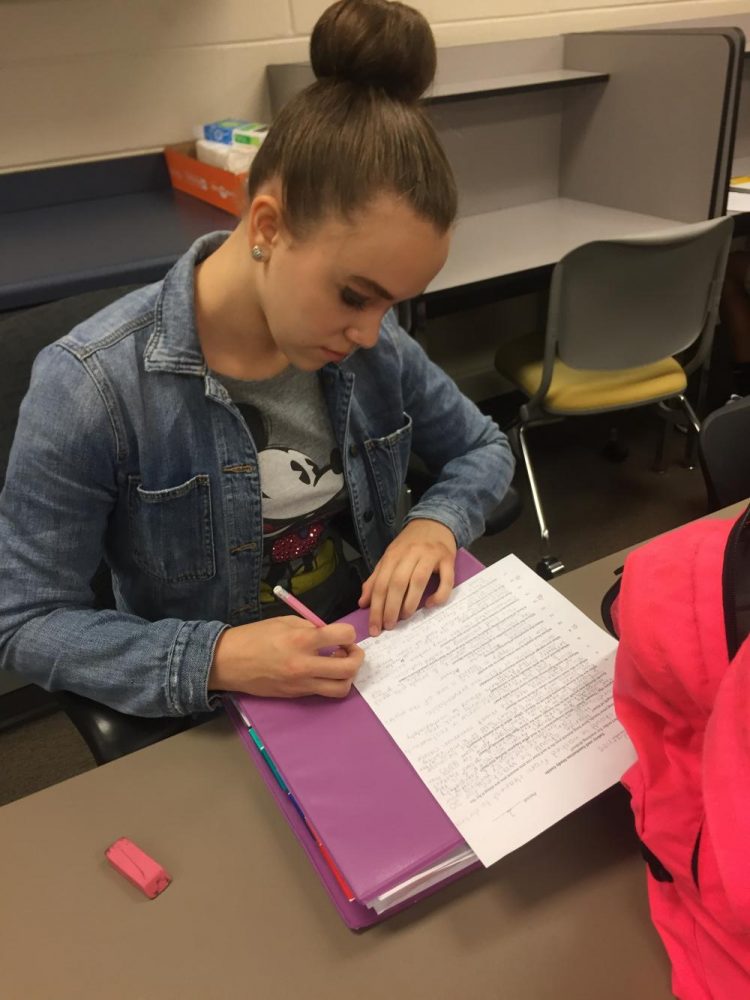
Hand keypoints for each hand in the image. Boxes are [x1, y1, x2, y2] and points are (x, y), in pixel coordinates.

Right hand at [208, 617, 363, 698]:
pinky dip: (330, 682)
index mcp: (301, 639)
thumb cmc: (253, 637)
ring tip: (337, 663)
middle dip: (357, 657)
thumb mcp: (284, 622)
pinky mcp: (296, 695)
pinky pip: (323, 692)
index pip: (344, 636)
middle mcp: (305, 664)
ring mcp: (301, 683)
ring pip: (341, 688)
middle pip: (349, 668)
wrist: (227, 662)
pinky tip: (321, 670)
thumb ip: (310, 627)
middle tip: (349, 650)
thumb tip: (331, 635)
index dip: (349, 633)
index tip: (343, 633)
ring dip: (347, 675)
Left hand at [358, 518, 456, 635]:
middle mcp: (410, 554)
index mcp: (393, 555)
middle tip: (388, 626)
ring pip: (418, 580)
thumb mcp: (390, 558)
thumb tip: (363, 603)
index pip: (381, 584)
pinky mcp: (448, 558)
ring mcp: (430, 555)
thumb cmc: (410, 544)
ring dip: (410, 603)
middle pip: (397, 583)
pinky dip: (439, 594)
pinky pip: (446, 580)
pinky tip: (430, 604)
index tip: (374, 627)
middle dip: (390, 608)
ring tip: (404, 618)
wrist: (435, 522)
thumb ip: (376, 579)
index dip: (376, 607)